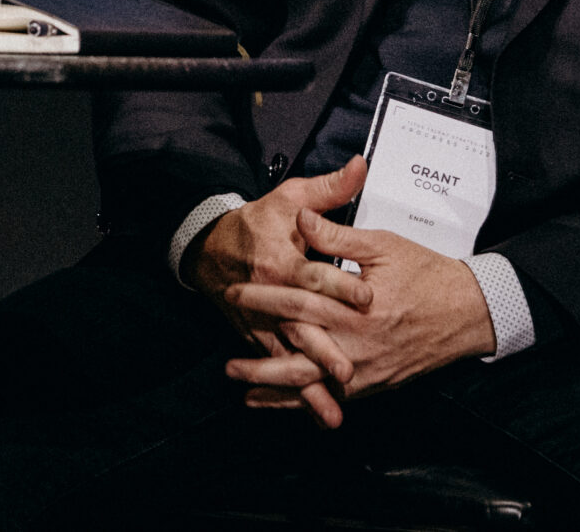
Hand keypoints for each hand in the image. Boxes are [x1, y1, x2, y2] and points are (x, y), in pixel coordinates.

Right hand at [188, 159, 376, 428]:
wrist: (211, 247)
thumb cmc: (257, 222)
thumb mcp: (289, 197)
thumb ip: (328, 189)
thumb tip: (358, 167)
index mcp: (280, 259)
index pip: (313, 275)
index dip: (340, 287)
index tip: (368, 298)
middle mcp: (270, 295)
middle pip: (300, 325)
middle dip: (323, 351)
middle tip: (348, 371)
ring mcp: (262, 321)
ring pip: (288, 356)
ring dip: (307, 384)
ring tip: (331, 410)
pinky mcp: (257, 337)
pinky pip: (277, 367)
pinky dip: (291, 393)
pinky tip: (312, 412)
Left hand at [225, 203, 495, 409]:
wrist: (470, 311)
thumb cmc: (427, 274)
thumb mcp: (383, 245)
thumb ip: (338, 236)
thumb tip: (302, 221)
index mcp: (357, 308)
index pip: (299, 302)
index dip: (264, 297)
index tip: (237, 291)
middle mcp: (359, 345)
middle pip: (298, 349)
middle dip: (260, 352)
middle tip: (226, 357)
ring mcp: (368, 369)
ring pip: (313, 383)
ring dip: (275, 387)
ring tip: (242, 387)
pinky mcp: (376, 384)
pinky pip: (334, 396)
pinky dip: (306, 401)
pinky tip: (282, 403)